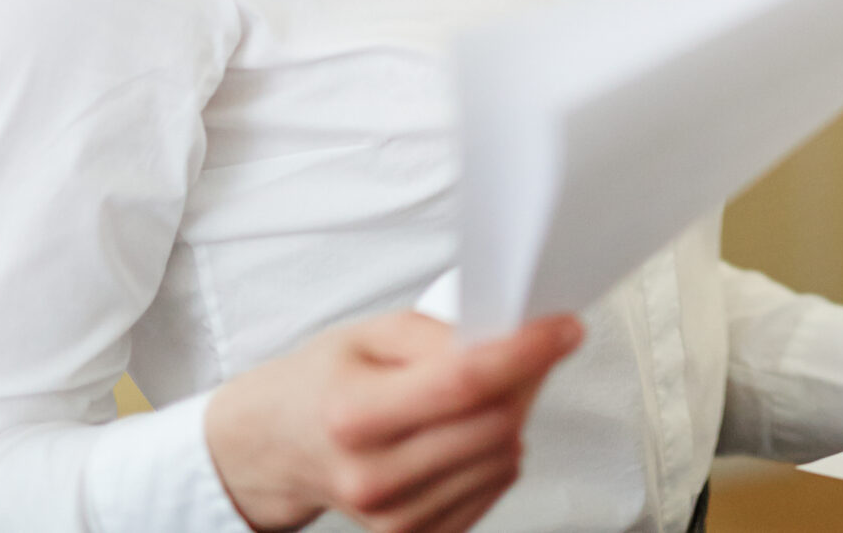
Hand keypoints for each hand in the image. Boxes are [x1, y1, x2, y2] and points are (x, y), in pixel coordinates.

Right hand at [203, 309, 581, 532]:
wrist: (277, 446)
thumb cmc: (323, 384)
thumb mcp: (368, 333)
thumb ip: (437, 333)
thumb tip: (505, 339)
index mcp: (354, 414)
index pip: (465, 383)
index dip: (526, 351)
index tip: (564, 329)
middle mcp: (373, 475)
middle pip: (495, 424)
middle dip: (525, 379)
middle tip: (526, 349)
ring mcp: (394, 517)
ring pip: (505, 456)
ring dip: (513, 415)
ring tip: (480, 393)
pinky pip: (497, 487)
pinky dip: (498, 451)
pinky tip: (466, 431)